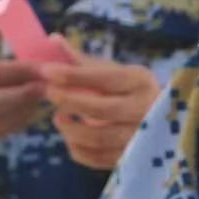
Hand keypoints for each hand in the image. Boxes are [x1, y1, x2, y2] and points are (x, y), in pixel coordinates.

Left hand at [40, 57, 160, 170]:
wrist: (152, 117)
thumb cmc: (122, 89)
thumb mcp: (109, 70)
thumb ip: (80, 59)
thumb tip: (53, 39)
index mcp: (140, 81)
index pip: (104, 78)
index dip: (73, 75)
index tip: (46, 71)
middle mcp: (146, 109)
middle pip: (102, 110)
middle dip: (69, 101)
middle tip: (48, 93)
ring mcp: (141, 137)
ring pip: (97, 138)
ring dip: (69, 128)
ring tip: (57, 116)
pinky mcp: (130, 159)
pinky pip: (97, 159)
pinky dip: (76, 148)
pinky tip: (69, 135)